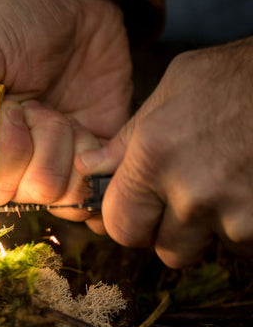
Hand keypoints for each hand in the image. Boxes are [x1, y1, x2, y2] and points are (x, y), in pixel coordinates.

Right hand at [0, 0, 131, 218]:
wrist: (73, 3)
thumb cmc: (14, 27)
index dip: (5, 155)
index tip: (13, 109)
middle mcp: (10, 164)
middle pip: (25, 194)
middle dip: (37, 146)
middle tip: (37, 107)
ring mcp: (50, 163)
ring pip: (58, 192)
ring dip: (64, 147)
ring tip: (60, 114)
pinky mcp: (87, 160)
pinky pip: (91, 189)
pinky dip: (94, 161)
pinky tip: (86, 130)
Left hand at [77, 38, 252, 266]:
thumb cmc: (239, 76)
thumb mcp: (173, 88)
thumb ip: (126, 138)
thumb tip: (89, 168)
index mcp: (154, 159)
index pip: (120, 226)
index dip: (129, 222)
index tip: (140, 211)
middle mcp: (191, 196)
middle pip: (165, 251)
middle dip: (169, 234)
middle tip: (184, 203)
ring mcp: (236, 217)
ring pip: (209, 247)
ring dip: (211, 228)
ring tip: (224, 183)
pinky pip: (243, 244)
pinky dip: (243, 224)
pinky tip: (246, 187)